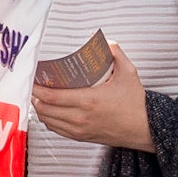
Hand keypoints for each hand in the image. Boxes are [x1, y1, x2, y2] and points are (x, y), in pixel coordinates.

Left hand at [31, 44, 153, 151]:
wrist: (146, 128)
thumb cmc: (136, 103)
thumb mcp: (128, 73)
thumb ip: (116, 53)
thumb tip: (104, 39)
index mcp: (88, 101)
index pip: (51, 96)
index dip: (36, 88)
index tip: (31, 79)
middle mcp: (80, 117)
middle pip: (44, 109)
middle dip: (34, 97)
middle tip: (33, 85)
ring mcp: (79, 129)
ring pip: (47, 120)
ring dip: (39, 108)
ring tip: (39, 96)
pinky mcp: (81, 137)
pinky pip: (56, 130)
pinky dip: (48, 120)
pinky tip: (49, 110)